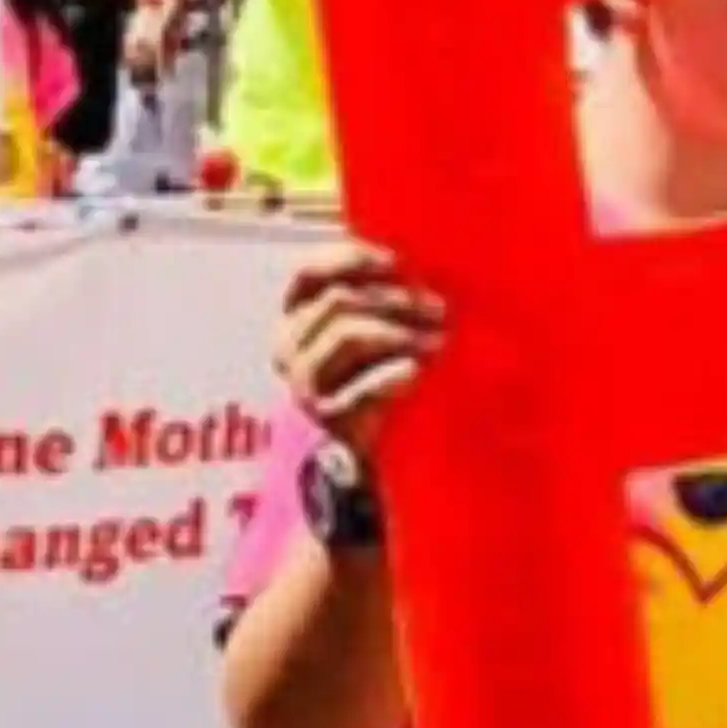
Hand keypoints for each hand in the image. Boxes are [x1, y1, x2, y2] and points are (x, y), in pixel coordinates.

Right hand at [274, 234, 445, 458]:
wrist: (344, 468)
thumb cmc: (360, 393)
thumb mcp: (358, 345)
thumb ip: (369, 306)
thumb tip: (406, 269)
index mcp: (292, 322)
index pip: (308, 273)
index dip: (350, 259)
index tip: (395, 263)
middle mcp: (288, 349)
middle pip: (339, 301)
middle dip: (395, 299)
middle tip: (437, 310)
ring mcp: (302, 386)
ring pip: (347, 334)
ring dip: (399, 331)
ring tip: (437, 342)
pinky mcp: (325, 421)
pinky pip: (359, 389)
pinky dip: (389, 376)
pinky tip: (414, 372)